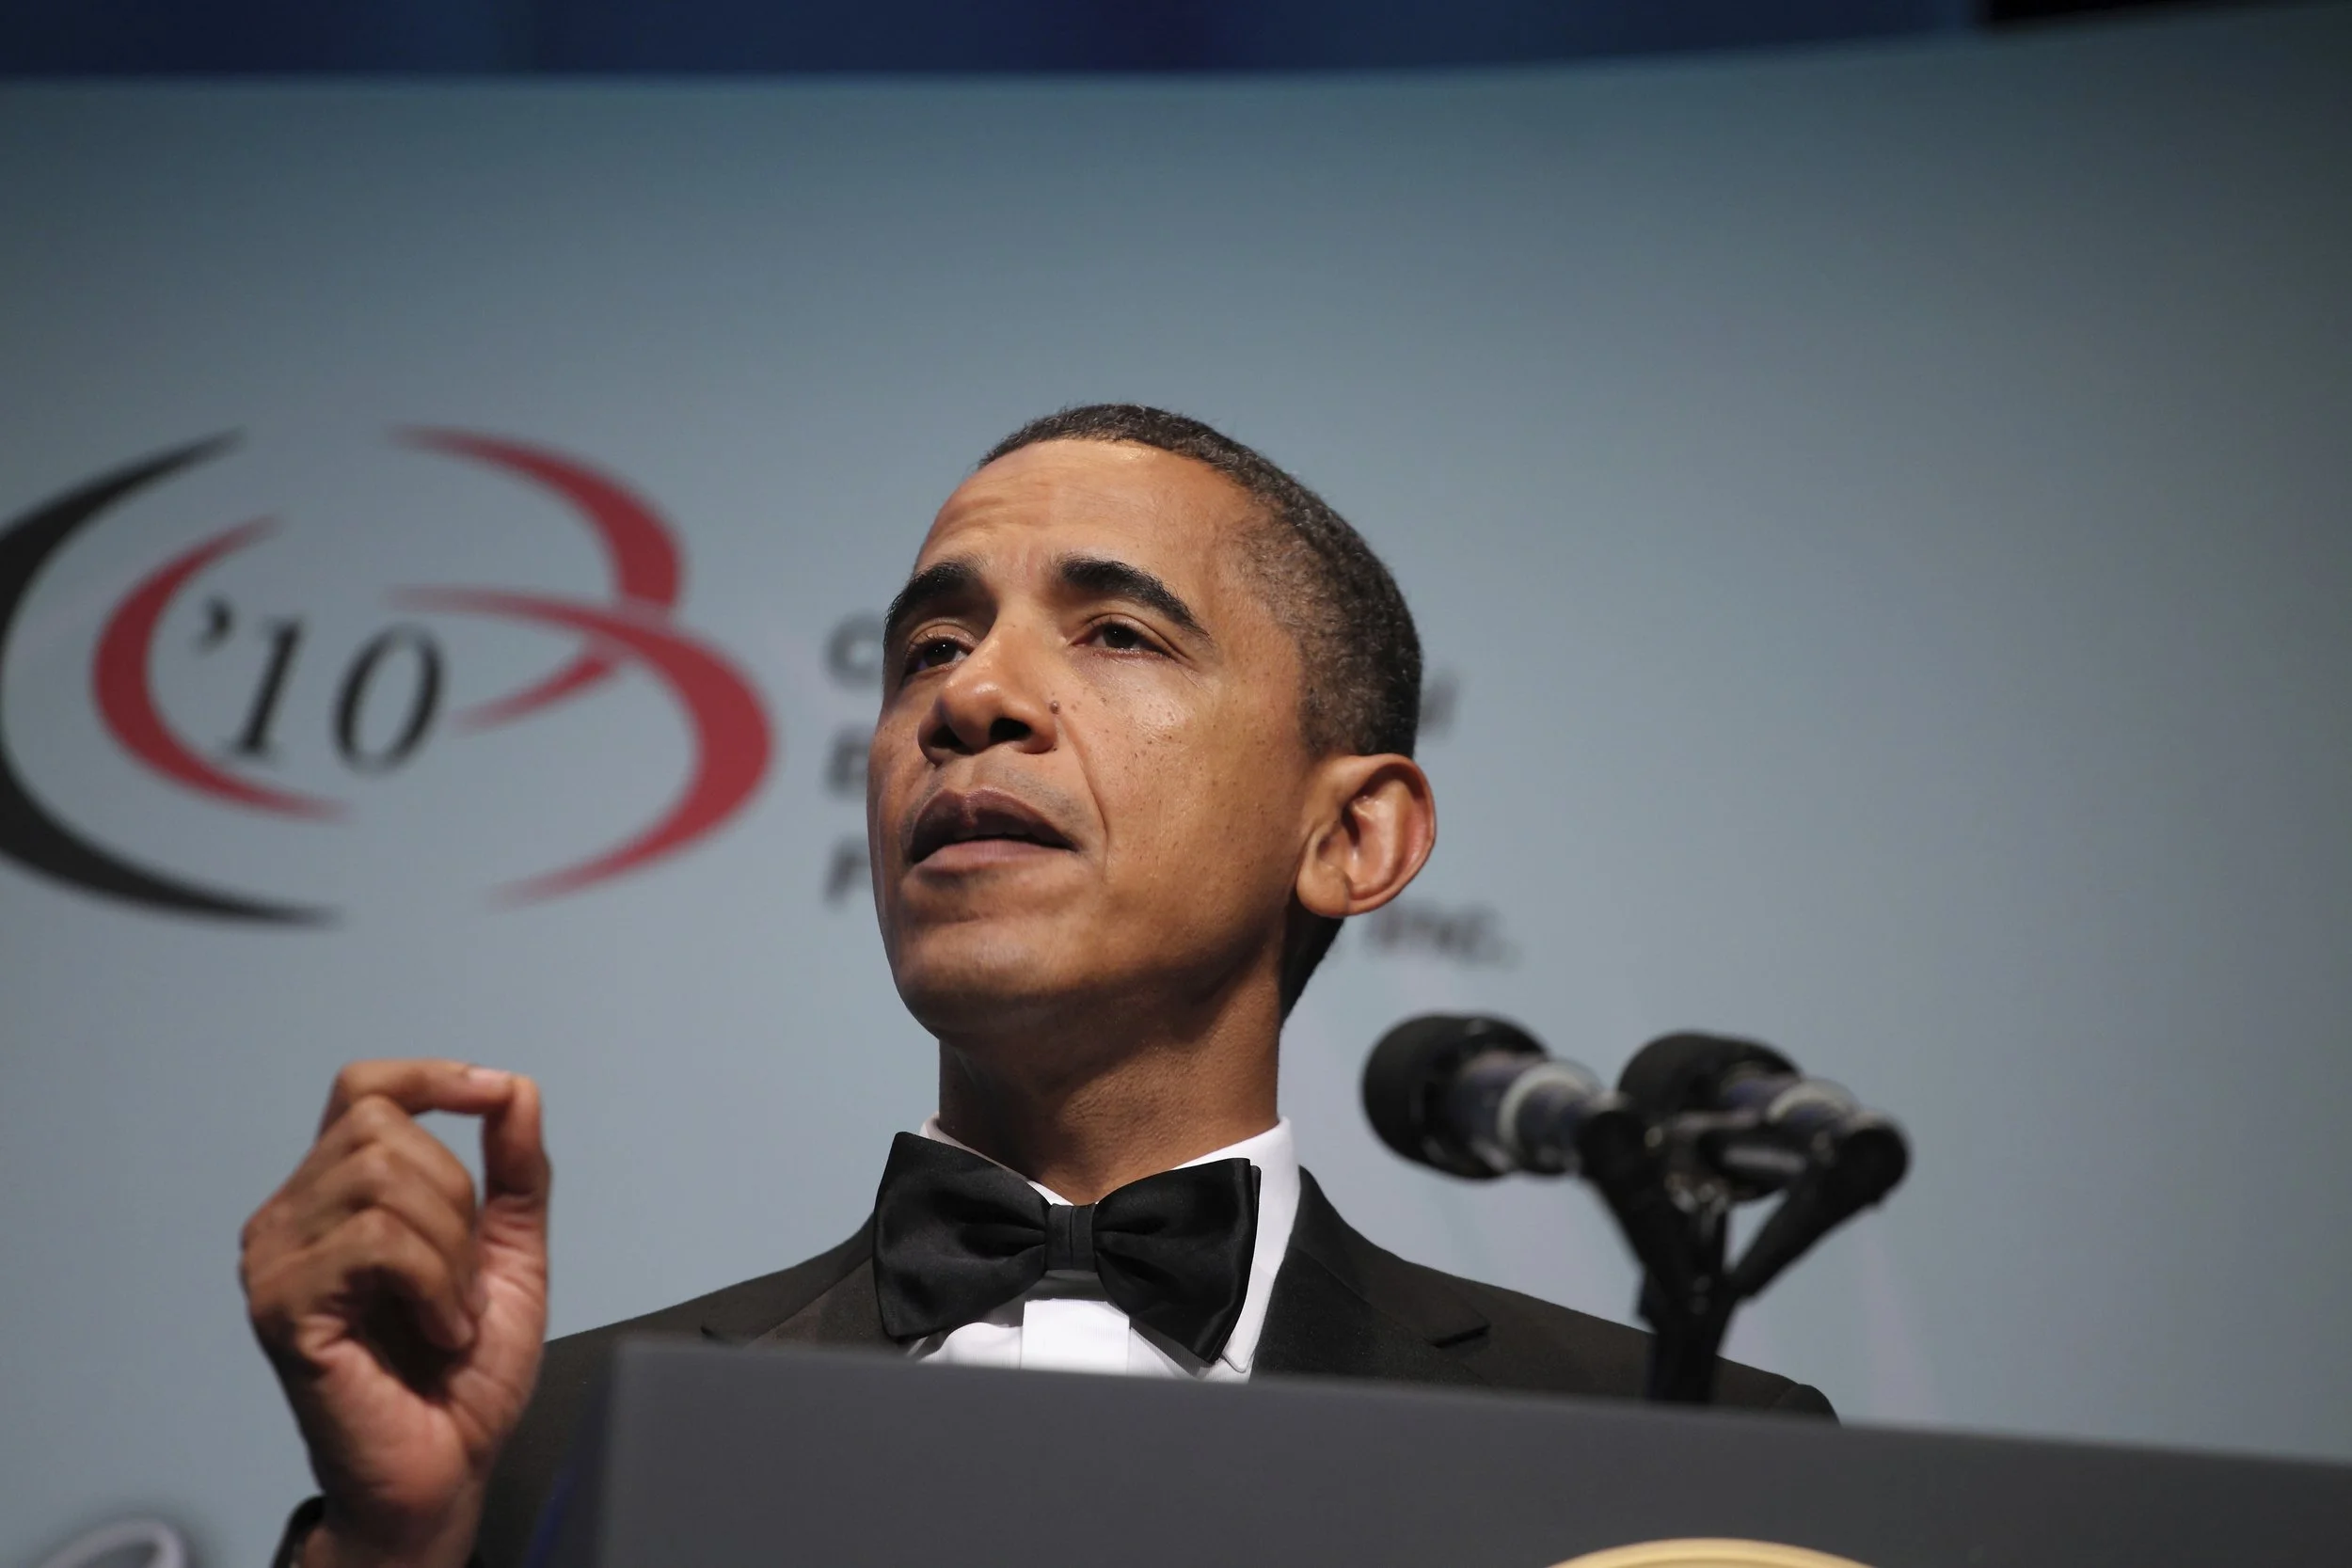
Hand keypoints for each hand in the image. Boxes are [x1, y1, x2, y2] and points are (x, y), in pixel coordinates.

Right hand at [241, 1061, 550, 1567]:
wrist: (446, 1470)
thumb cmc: (462, 1378)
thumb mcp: (510, 1255)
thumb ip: (514, 1172)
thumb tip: (515, 1089)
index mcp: (337, 1197)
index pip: (363, 1091)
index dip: (429, 1077)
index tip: (494, 1095)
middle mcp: (292, 1217)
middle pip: (384, 1129)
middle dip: (456, 1198)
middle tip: (463, 1281)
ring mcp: (275, 1260)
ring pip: (383, 1182)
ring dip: (449, 1253)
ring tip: (450, 1314)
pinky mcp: (280, 1306)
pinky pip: (375, 1242)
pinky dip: (433, 1285)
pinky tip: (437, 1332)